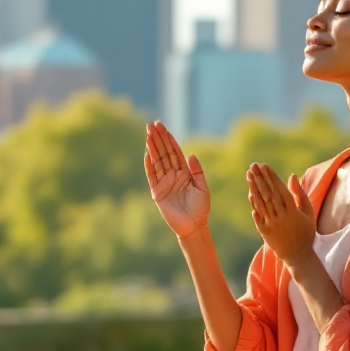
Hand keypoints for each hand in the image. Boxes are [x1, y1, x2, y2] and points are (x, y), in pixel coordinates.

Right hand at [144, 121, 209, 238]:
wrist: (193, 226)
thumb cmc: (201, 208)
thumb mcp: (203, 188)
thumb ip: (197, 172)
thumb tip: (190, 155)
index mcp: (184, 172)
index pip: (175, 152)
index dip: (169, 139)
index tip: (162, 126)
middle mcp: (173, 175)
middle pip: (164, 153)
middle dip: (158, 139)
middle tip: (152, 124)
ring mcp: (164, 183)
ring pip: (157, 162)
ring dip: (152, 148)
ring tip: (147, 135)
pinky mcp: (157, 192)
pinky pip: (151, 176)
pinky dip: (149, 166)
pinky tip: (146, 154)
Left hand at [247, 163, 315, 265]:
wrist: (298, 255)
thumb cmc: (305, 231)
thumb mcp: (308, 212)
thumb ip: (300, 194)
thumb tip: (292, 176)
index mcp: (293, 210)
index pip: (280, 189)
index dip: (271, 177)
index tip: (264, 166)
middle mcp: (281, 216)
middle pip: (268, 194)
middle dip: (260, 178)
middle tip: (253, 166)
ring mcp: (272, 224)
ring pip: (261, 203)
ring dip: (254, 188)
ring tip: (249, 175)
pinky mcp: (264, 231)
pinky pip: (257, 216)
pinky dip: (254, 205)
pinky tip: (250, 194)